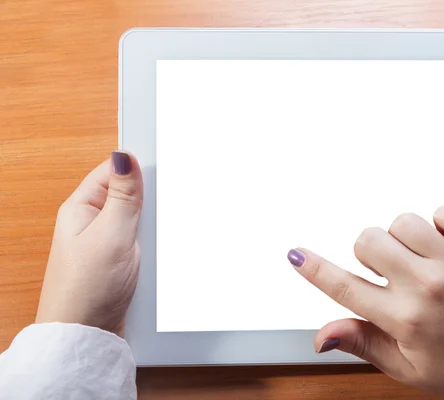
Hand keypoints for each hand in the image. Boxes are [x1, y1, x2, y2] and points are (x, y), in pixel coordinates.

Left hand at [36, 151, 142, 335]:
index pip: (113, 172)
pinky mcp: (121, 259)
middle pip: (130, 195)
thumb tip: (125, 156)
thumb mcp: (110, 235)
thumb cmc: (85, 289)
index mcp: (82, 207)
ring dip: (153, 225)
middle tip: (159, 213)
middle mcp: (93, 222)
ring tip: (157, 238)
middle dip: (150, 201)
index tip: (163, 171)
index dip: (138, 168)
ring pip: (140, 219)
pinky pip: (143, 240)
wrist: (87, 336)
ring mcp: (108, 241)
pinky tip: (159, 250)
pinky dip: (154, 242)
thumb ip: (123, 196)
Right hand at [288, 205, 443, 399]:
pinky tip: (443, 239)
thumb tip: (322, 335)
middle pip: (369, 241)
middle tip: (385, 272)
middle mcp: (427, 287)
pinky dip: (443, 218)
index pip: (344, 287)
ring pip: (404, 222)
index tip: (296, 255)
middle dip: (367, 254)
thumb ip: (362, 344)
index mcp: (405, 320)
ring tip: (417, 258)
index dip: (314, 269)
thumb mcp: (407, 370)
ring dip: (401, 236)